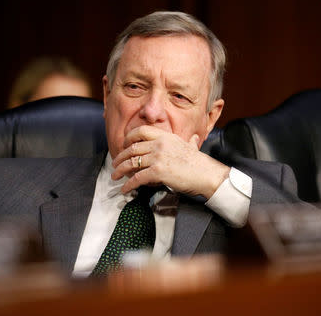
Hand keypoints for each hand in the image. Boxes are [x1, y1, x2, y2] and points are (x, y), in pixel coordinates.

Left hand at [111, 125, 229, 198]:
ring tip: (115, 176)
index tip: (124, 145)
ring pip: (131, 163)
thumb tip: (194, 139)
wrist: (206, 174)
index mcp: (165, 136)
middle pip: (132, 149)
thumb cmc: (199, 163)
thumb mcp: (192, 146)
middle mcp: (159, 144)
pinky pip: (137, 178)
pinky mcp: (158, 172)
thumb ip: (189, 142)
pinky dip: (129, 184)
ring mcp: (158, 157)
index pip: (141, 131)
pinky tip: (125, 189)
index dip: (128, 138)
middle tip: (115, 164)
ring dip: (120, 170)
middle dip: (120, 157)